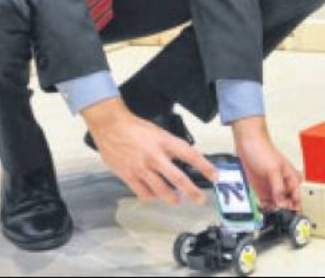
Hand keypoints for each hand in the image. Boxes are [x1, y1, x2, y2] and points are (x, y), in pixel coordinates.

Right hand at [81, 97, 217, 204]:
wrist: (110, 126)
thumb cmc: (133, 127)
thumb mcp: (158, 132)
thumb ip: (169, 146)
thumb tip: (183, 159)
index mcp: (164, 142)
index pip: (190, 155)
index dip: (205, 166)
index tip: (214, 175)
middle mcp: (155, 156)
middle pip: (178, 178)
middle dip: (192, 191)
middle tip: (200, 199)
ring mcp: (141, 168)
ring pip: (161, 190)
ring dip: (172, 197)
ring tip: (178, 200)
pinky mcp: (129, 175)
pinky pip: (143, 193)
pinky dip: (151, 196)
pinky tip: (155, 195)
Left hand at [231, 116, 301, 210]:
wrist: (247, 143)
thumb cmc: (263, 149)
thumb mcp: (273, 170)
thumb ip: (278, 188)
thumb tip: (282, 204)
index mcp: (291, 179)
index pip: (297, 199)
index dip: (293, 209)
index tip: (287, 215)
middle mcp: (283, 185)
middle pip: (287, 204)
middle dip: (282, 210)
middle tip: (276, 213)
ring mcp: (272, 187)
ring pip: (276, 205)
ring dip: (272, 210)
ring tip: (268, 211)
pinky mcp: (261, 189)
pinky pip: (265, 202)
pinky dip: (264, 206)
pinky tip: (262, 206)